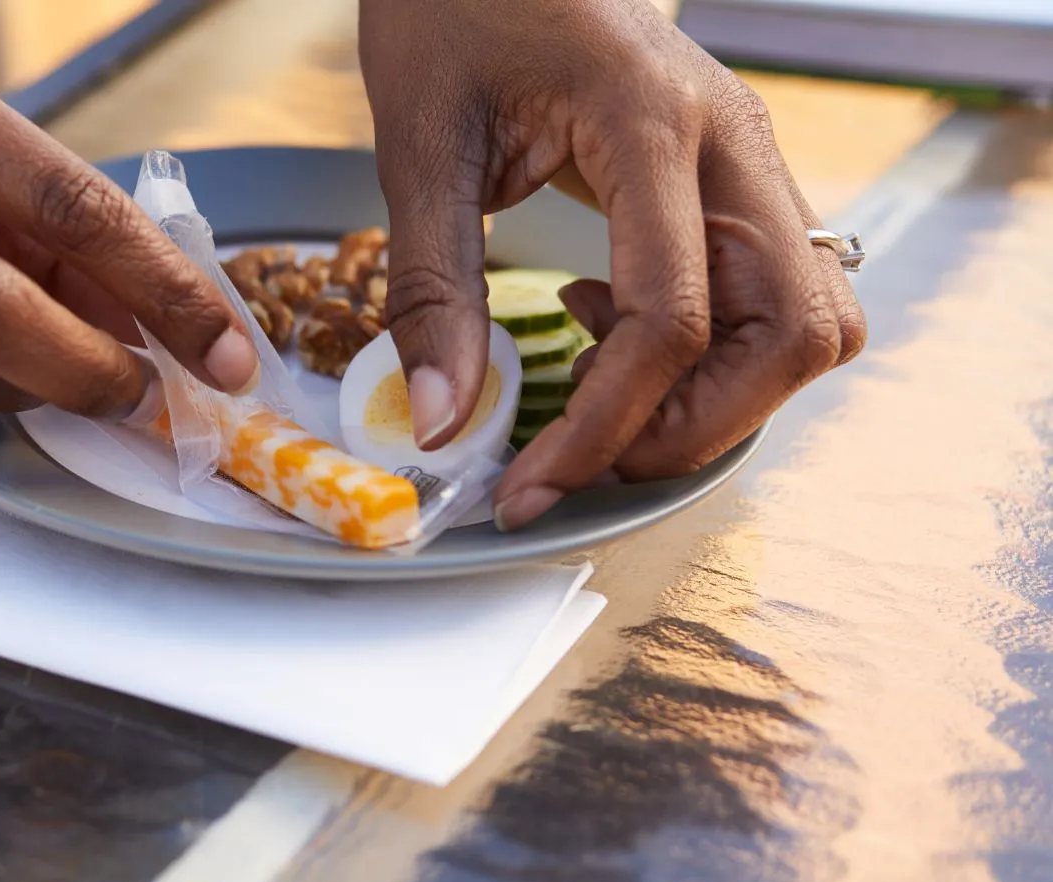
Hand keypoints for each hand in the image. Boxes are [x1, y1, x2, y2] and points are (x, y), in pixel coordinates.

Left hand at [359, 0, 865, 528]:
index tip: (528, 485)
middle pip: (795, 334)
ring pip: (811, 322)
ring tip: (607, 387)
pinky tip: (616, 324)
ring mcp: (751, 160)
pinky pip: (779, 294)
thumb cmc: (455, 12)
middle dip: (695, 425)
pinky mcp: (737, 179)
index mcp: (653, 124)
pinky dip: (718, 350)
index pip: (673, 319)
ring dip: (724, 395)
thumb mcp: (421, 146)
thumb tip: (446, 421)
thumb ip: (434, 289)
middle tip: (587, 453)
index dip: (604, 426)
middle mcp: (735, 144)